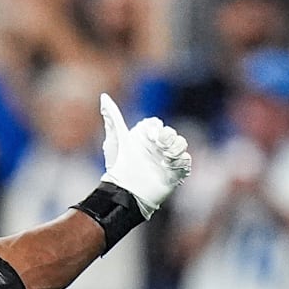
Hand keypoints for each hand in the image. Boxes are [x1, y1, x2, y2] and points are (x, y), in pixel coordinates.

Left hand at [99, 93, 190, 218]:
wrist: (126, 191)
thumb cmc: (118, 166)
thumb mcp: (115, 140)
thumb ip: (112, 117)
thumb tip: (104, 97)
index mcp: (142, 137)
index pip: (154, 124)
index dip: (153, 127)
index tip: (149, 132)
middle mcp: (155, 146)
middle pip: (169, 132)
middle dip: (166, 136)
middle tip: (160, 142)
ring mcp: (166, 158)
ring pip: (180, 143)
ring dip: (175, 147)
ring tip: (166, 155)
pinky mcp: (175, 171)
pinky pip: (185, 160)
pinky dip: (180, 160)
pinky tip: (170, 163)